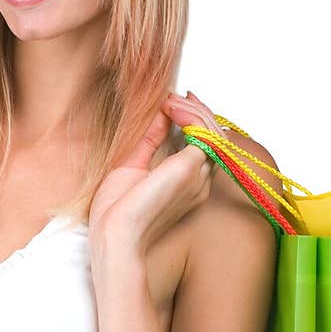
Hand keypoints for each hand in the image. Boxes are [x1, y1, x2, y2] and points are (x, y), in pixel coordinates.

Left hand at [89, 92, 216, 258]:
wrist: (115, 234)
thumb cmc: (117, 212)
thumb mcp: (131, 166)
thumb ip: (149, 140)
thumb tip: (160, 113)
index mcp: (187, 184)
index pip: (204, 145)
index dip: (195, 120)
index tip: (174, 102)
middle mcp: (199, 181)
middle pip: (214, 136)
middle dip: (197, 111)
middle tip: (174, 97)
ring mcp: (199, 175)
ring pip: (215, 131)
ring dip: (193, 110)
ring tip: (170, 101)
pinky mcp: (192, 166)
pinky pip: (205, 131)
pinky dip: (190, 114)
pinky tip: (170, 108)